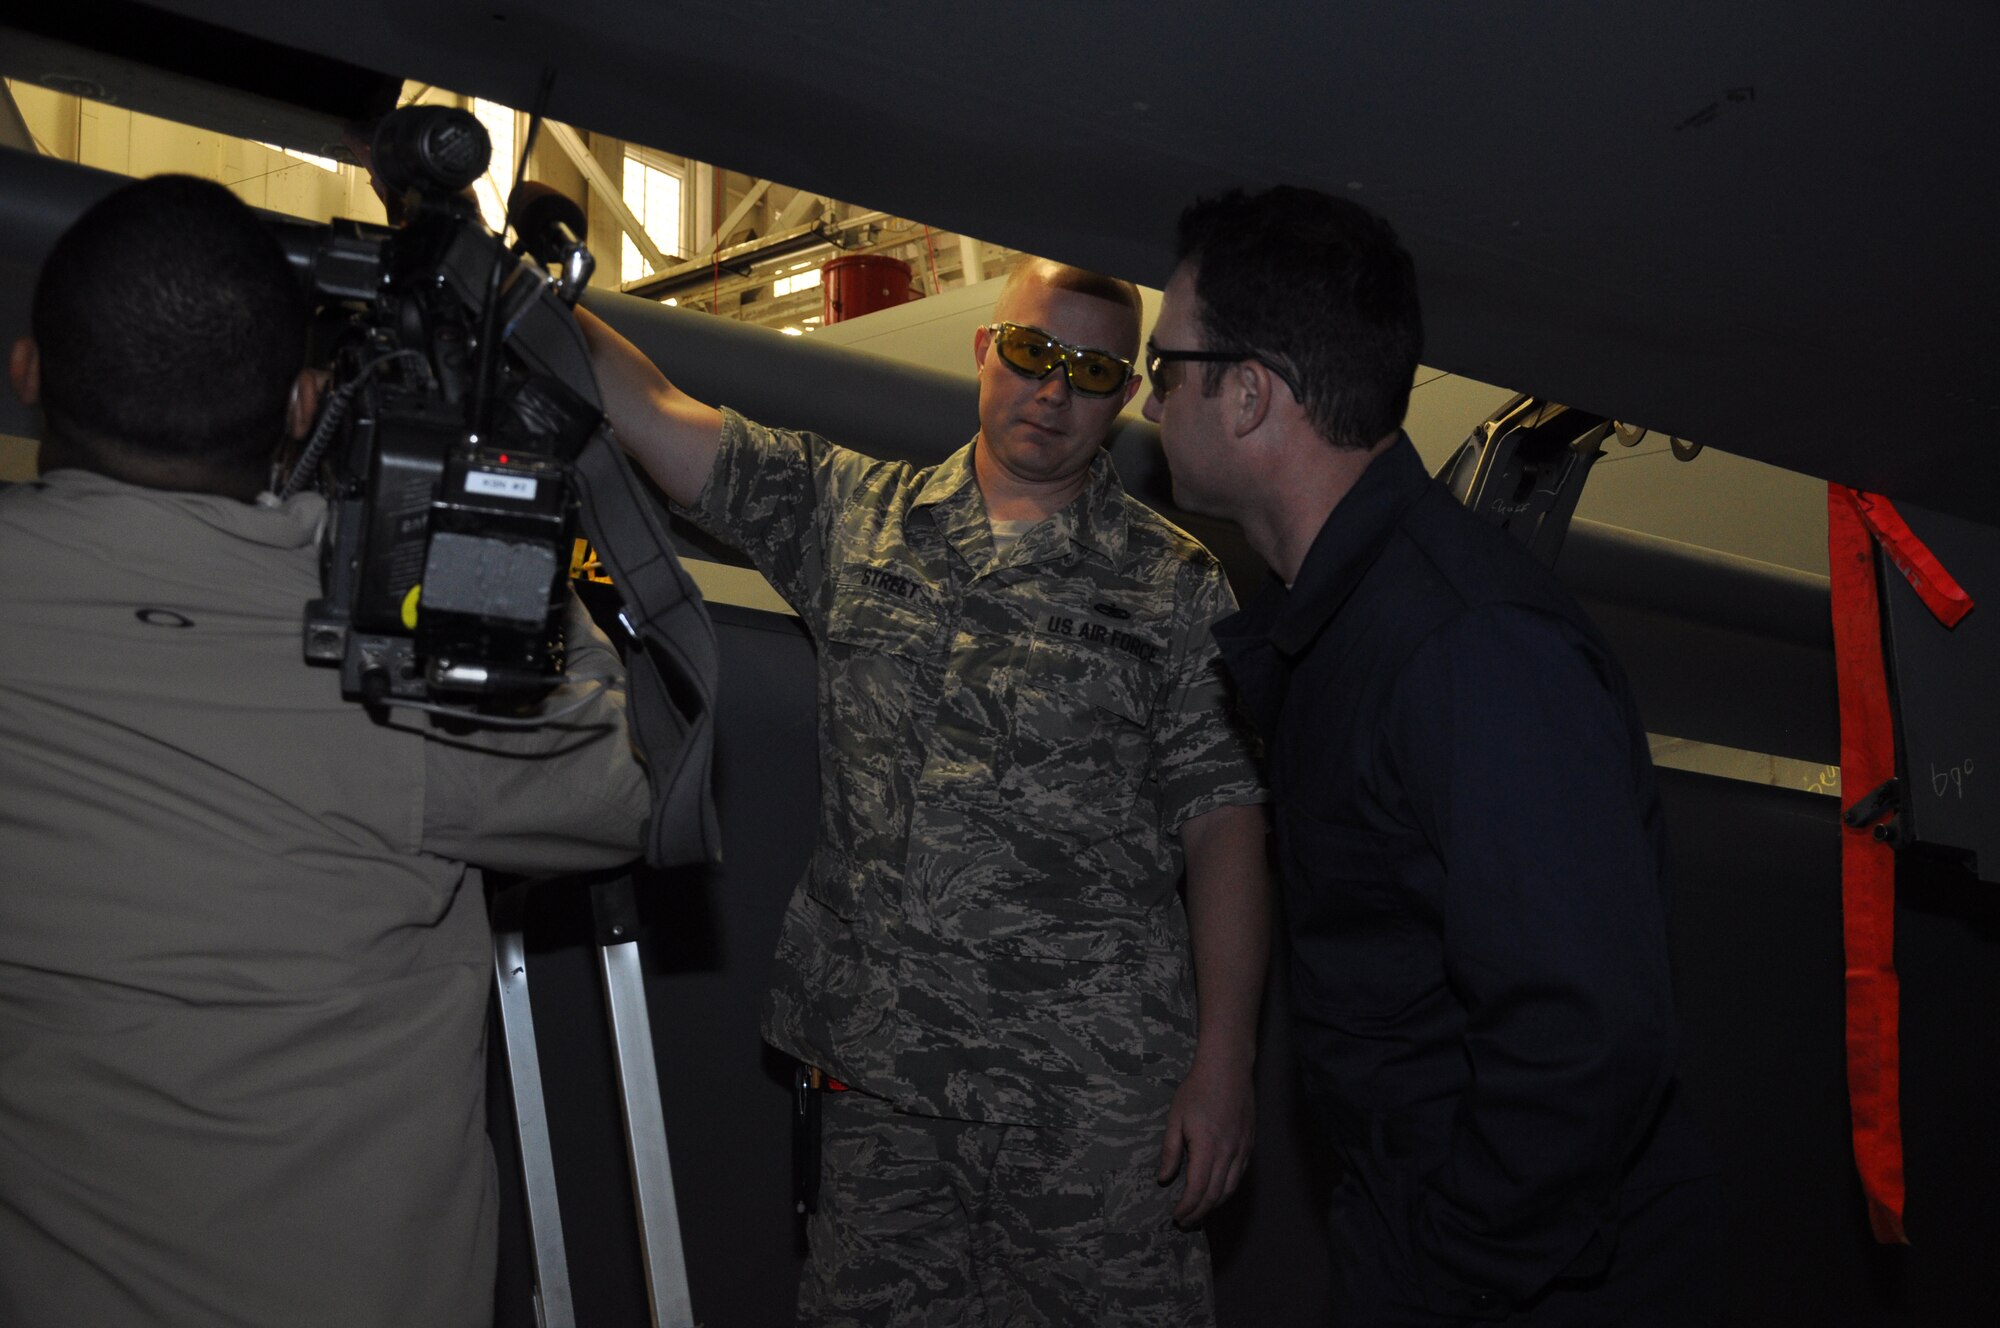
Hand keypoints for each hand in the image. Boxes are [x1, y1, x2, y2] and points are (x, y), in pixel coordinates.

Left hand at [1156, 1053, 1254, 1225]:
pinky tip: (1216, 1193)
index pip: (1198, 1189)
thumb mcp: (1175, 1118)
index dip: (1187, 1207)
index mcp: (1207, 1147)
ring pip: (1230, 1188)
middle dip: (1199, 1212)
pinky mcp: (1249, 1144)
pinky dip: (1227, 1190)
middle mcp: (1228, 1152)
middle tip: (1186, 1222)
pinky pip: (1239, 1175)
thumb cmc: (1198, 1090)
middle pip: (1215, 1195)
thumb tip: (1164, 1177)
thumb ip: (1170, 1151)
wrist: (1227, 1069)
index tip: (1176, 1215)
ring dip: (1214, 1205)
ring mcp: (1242, 1149)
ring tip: (1200, 1213)